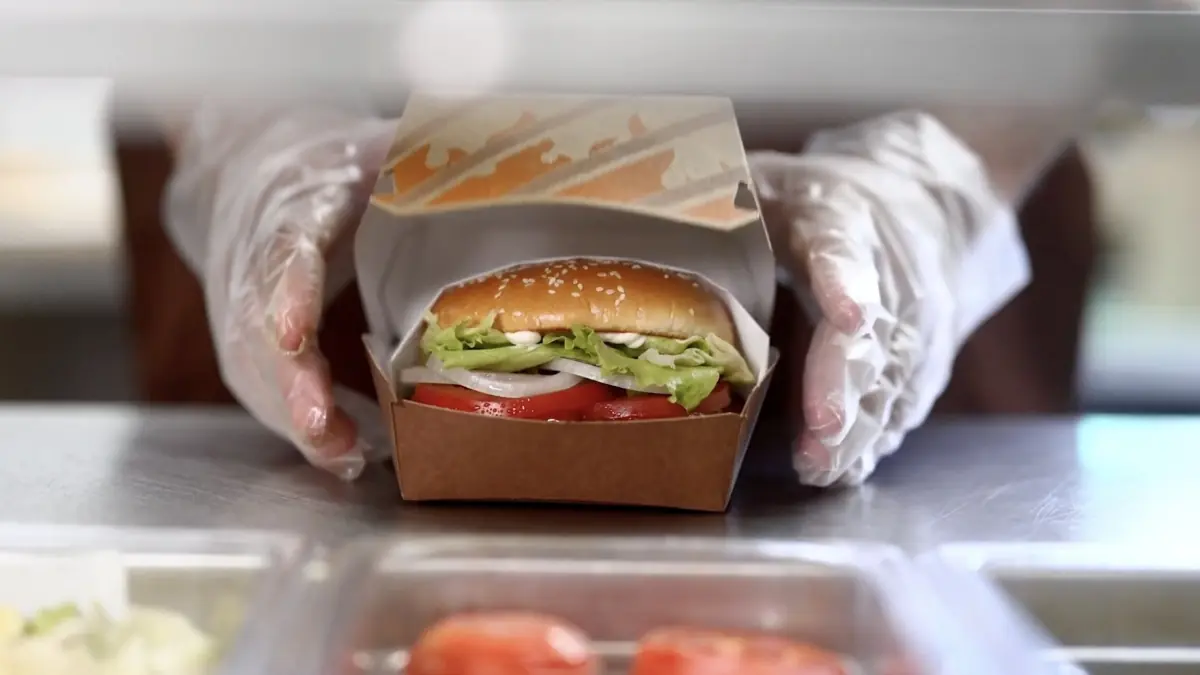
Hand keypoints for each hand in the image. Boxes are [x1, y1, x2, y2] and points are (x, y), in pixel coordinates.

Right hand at [165, 104, 395, 478]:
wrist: (244, 163)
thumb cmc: (329, 160)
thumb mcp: (378, 143)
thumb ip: (432, 156)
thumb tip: (511, 159)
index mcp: (295, 198)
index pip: (286, 245)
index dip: (290, 290)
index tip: (294, 334)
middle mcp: (257, 251)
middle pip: (259, 322)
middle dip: (289, 380)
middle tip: (324, 428)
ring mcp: (241, 297)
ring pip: (252, 361)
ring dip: (292, 413)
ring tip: (342, 455)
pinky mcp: (242, 332)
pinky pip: (258, 381)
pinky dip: (293, 420)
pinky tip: (335, 450)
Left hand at [750, 112, 1030, 485]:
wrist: (921, 207)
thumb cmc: (818, 202)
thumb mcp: (770, 179)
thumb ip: (721, 200)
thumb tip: (643, 212)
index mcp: (840, 218)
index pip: (844, 248)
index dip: (845, 281)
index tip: (850, 316)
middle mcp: (888, 271)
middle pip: (871, 332)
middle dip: (845, 383)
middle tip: (824, 429)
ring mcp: (912, 319)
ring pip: (889, 378)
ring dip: (858, 427)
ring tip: (822, 465)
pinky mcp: (921, 358)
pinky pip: (899, 403)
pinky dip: (871, 439)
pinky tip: (841, 468)